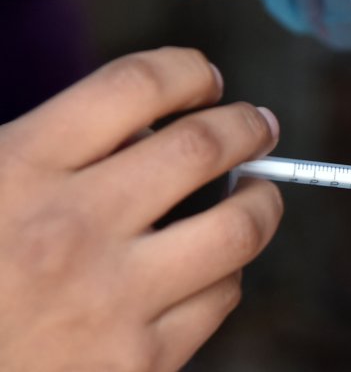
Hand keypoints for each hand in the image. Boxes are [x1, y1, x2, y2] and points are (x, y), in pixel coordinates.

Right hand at [0, 47, 282, 370]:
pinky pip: (219, 298)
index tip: (206, 81)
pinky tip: (213, 266)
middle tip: (260, 127)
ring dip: (262, 201)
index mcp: (20, 170)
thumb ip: (56, 146)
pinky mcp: (137, 362)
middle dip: (247, 126)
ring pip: (238, 228)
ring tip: (259, 193)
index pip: (135, 85)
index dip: (187, 72)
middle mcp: (69, 229)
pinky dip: (227, 272)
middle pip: (202, 147)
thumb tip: (154, 124)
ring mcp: (109, 299)